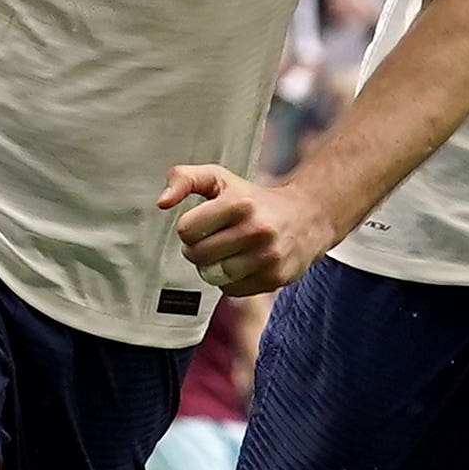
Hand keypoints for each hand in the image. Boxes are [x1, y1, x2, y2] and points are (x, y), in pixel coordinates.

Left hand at [157, 164, 336, 296]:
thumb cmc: (253, 198)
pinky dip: (230, 281)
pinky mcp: (275, 278)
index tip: (203, 222)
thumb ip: (185, 179)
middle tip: (212, 238)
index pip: (186, 229)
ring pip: (213, 276)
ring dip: (212, 267)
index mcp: (240, 202)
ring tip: (226, 252)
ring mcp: (268, 256)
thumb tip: (161, 202)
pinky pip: (231, 290)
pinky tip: (243, 264)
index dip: (189, 227)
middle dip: (197, 249)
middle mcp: (257, 229)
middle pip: (197, 255)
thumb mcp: (220, 179)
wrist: (307, 217)